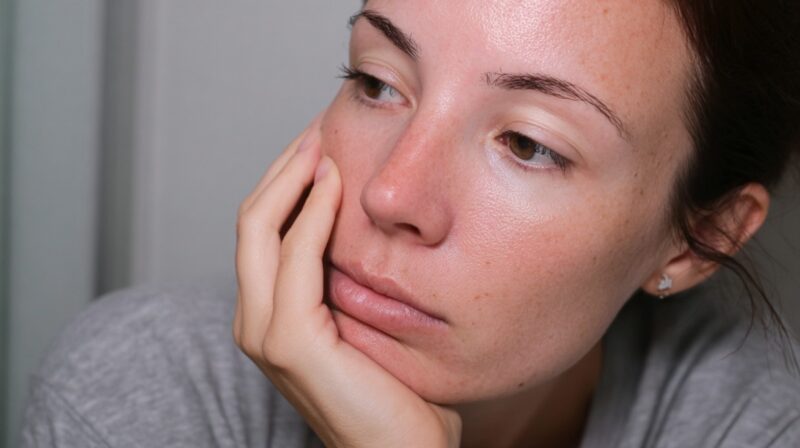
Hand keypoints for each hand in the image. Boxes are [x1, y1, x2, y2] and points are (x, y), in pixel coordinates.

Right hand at [233, 117, 461, 447]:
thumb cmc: (395, 390)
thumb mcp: (366, 319)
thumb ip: (350, 278)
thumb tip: (369, 223)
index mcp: (271, 313)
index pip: (264, 229)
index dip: (286, 180)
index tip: (320, 142)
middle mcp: (254, 320)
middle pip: (252, 219)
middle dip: (283, 168)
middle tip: (318, 128)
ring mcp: (265, 332)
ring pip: (259, 228)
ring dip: (291, 178)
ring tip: (322, 142)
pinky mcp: (290, 342)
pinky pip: (295, 258)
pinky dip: (310, 214)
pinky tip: (334, 184)